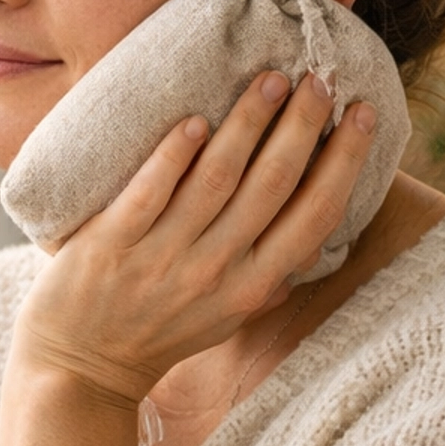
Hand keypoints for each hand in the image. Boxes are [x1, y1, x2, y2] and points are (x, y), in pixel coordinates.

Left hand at [12, 69, 376, 409]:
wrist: (81, 368)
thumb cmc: (158, 332)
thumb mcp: (227, 316)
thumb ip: (267, 278)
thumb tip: (316, 240)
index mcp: (253, 285)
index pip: (315, 216)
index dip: (345, 161)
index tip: (362, 113)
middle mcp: (215, 270)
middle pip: (273, 185)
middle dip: (302, 126)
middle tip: (318, 77)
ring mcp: (162, 257)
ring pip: (216, 180)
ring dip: (247, 124)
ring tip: (269, 79)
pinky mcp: (111, 244)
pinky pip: (149, 193)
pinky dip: (173, 157)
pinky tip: (194, 121)